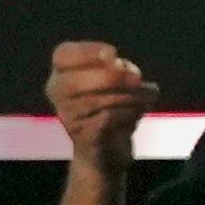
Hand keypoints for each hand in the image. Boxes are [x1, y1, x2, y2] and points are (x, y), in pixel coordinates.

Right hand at [47, 41, 158, 164]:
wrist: (105, 151)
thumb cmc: (110, 105)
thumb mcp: (115, 80)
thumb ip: (121, 70)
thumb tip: (129, 72)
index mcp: (62, 73)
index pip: (63, 55)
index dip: (87, 52)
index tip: (113, 53)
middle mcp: (58, 94)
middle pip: (76, 81)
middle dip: (111, 77)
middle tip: (137, 77)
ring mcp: (69, 119)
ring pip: (96, 101)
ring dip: (128, 96)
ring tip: (145, 97)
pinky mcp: (84, 139)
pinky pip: (107, 120)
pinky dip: (128, 114)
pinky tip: (137, 114)